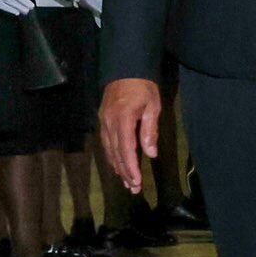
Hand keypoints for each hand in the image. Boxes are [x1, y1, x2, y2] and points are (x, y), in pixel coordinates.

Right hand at [99, 77, 161, 193]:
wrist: (125, 67)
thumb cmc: (143, 86)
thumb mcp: (153, 106)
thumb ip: (150, 130)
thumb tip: (151, 153)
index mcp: (122, 119)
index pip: (126, 149)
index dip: (130, 167)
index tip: (136, 182)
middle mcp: (109, 122)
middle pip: (116, 153)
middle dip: (124, 172)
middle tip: (133, 189)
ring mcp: (103, 121)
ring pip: (109, 150)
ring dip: (117, 167)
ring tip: (126, 182)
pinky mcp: (102, 120)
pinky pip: (106, 143)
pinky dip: (112, 156)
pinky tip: (117, 165)